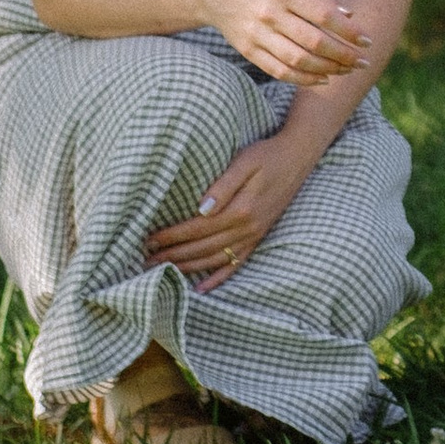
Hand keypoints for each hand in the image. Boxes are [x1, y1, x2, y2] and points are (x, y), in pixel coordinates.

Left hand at [147, 135, 305, 287]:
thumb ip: (223, 185)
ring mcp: (253, 236)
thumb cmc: (266, 155)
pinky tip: (202, 288)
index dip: (172, 236)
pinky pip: (236, 264)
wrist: (298, 157)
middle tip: (146, 260)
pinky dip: (218, 278)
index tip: (149, 239)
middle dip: (173, 255)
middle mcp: (247, 228)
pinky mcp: (258, 237)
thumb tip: (202, 208)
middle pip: (202, 248)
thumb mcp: (244, 161)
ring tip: (163, 270)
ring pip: (215, 259)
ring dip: (188, 267)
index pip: (197, 228)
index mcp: (240, 210)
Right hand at [192, 0, 367, 82]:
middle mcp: (269, 14)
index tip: (367, 41)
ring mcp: (256, 35)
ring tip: (346, 71)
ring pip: (298, 61)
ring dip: (328, 70)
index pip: (324, 16)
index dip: (349, 31)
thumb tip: (350, 16)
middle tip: (363, 62)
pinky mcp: (248, 51)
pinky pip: (279, 71)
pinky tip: (323, 79)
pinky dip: (304, 79)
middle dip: (343, 55)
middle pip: (314, 42)